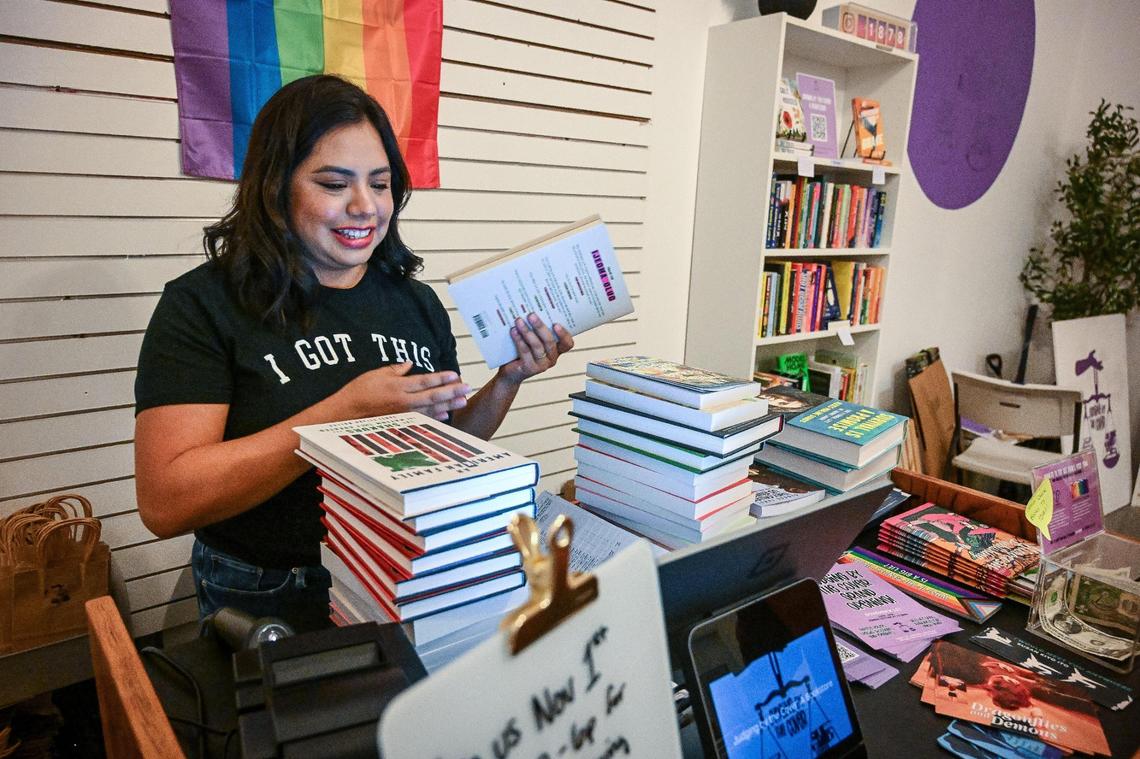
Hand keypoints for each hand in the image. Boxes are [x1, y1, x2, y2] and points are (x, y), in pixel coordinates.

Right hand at [339, 362, 469, 420]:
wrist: (345, 414)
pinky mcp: (401, 423)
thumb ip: (395, 370)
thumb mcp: (376, 374)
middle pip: (433, 396)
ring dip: (449, 405)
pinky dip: (436, 417)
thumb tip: (409, 363)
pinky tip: (447, 414)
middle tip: (467, 387)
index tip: (455, 375)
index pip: (425, 381)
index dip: (441, 378)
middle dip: (452, 392)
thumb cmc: (359, 392)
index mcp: (398, 387)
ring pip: (431, 409)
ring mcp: (403, 415)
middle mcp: (403, 401)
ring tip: (463, 400)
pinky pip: (422, 420)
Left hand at [498, 313, 573, 384]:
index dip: (564, 334)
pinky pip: (525, 352)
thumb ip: (536, 329)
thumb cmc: (522, 352)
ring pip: (537, 346)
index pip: (567, 344)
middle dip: (540, 327)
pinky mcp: (530, 368)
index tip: (556, 323)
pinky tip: (514, 331)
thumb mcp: (532, 339)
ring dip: (527, 332)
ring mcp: (542, 365)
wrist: (510, 372)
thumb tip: (532, 308)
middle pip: (550, 342)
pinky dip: (519, 340)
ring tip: (519, 321)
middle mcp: (551, 358)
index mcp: (556, 350)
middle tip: (531, 315)